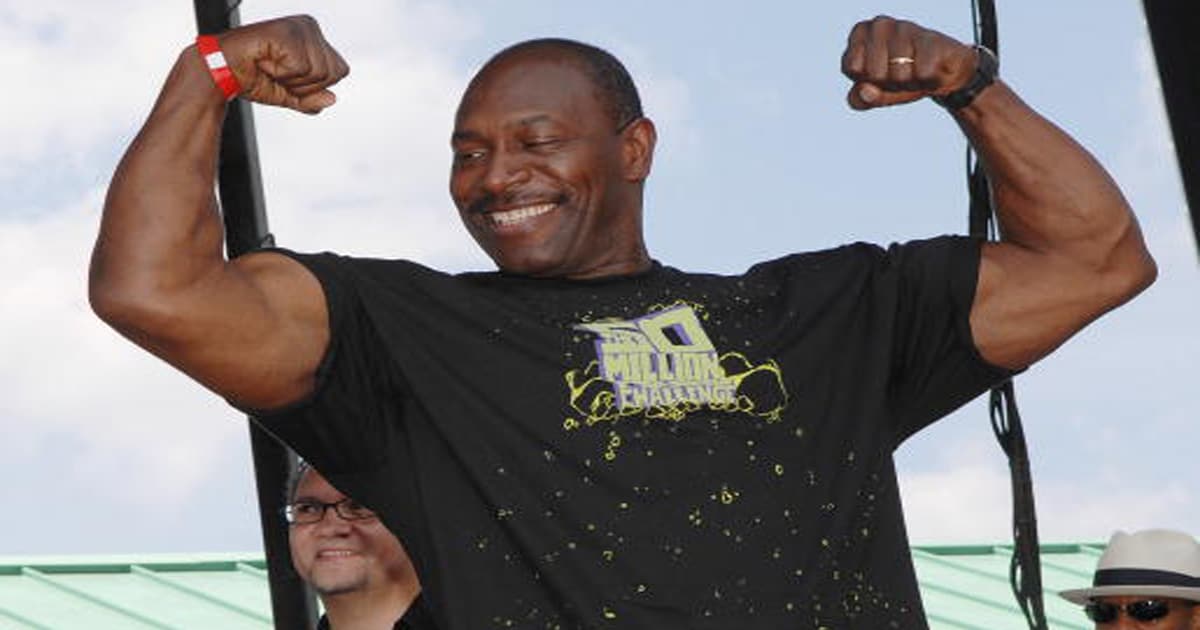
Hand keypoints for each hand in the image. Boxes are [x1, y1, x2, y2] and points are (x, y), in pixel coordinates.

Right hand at [214, 15, 349, 113]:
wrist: (221, 72)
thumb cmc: (253, 77)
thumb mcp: (291, 95)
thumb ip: (313, 99)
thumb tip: (333, 98)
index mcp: (315, 37)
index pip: (341, 72)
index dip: (314, 86)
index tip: (288, 78)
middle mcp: (310, 26)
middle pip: (334, 74)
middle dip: (305, 86)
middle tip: (278, 73)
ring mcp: (299, 27)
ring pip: (319, 73)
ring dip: (292, 81)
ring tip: (271, 67)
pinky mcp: (286, 32)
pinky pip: (301, 69)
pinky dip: (282, 74)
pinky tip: (265, 62)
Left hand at [841, 16, 975, 109]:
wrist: (939, 75)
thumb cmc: (899, 80)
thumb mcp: (875, 94)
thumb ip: (860, 99)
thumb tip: (865, 91)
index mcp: (859, 34)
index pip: (853, 67)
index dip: (866, 81)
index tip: (877, 75)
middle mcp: (880, 25)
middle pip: (876, 74)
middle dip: (889, 84)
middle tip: (899, 74)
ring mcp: (905, 28)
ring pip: (900, 76)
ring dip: (909, 83)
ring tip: (915, 71)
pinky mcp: (931, 38)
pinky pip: (923, 74)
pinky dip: (927, 81)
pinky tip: (930, 68)